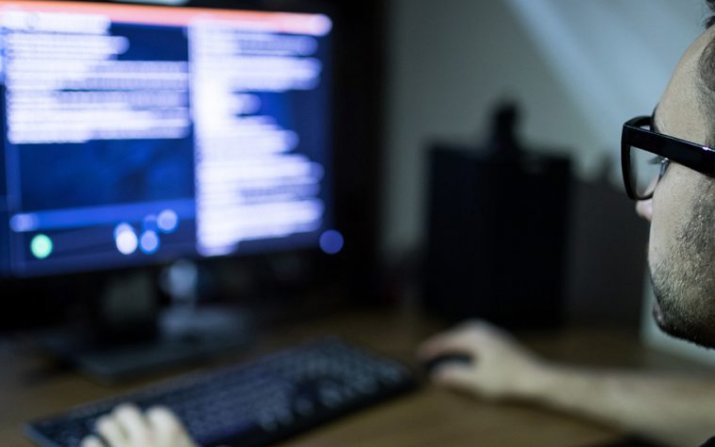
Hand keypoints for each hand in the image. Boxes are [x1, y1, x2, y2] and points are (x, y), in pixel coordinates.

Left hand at [80, 404, 197, 446]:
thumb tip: (230, 446)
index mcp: (172, 431)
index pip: (157, 413)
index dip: (154, 421)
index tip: (153, 428)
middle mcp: (147, 436)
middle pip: (127, 411)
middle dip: (124, 418)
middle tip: (123, 425)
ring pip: (106, 424)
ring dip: (106, 428)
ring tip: (106, 433)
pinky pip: (90, 443)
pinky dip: (91, 444)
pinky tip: (95, 446)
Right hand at [418, 320, 548, 399]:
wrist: (538, 378)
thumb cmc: (507, 379)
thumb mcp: (476, 381)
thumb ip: (454, 376)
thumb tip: (437, 374)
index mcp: (474, 336)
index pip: (446, 341)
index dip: (432, 349)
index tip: (420, 356)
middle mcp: (482, 329)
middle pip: (455, 335)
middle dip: (442, 345)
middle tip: (429, 354)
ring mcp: (493, 333)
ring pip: (465, 336)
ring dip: (454, 345)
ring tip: (445, 354)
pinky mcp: (500, 340)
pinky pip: (475, 339)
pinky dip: (465, 346)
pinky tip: (467, 356)